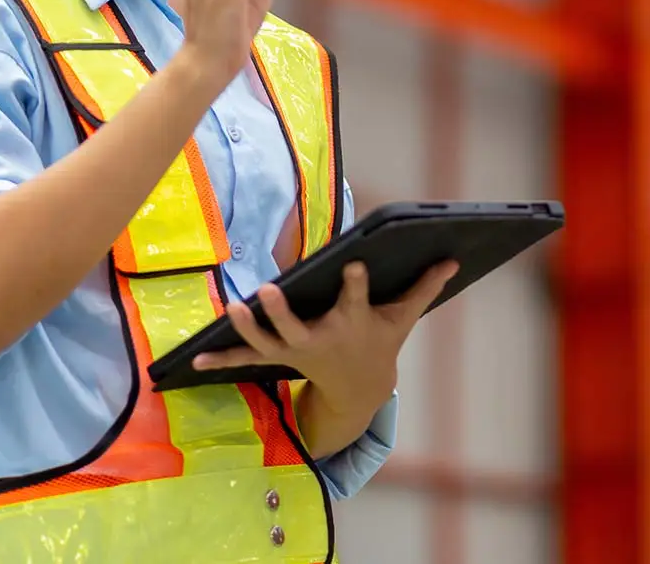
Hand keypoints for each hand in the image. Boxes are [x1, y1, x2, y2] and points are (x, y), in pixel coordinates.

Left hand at [193, 261, 458, 419]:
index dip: (356, 283)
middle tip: (267, 291)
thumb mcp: (403, 317)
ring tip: (234, 308)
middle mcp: (320, 338)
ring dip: (248, 328)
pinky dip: (222, 359)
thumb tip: (453, 259)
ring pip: (267, 342)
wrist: (360, 391)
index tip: (355, 263)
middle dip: (282, 312)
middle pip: (298, 327)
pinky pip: (246, 360)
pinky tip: (197, 359)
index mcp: (352, 322)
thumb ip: (423, 287)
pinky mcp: (276, 358)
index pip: (355, 299)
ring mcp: (294, 350)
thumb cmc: (379, 340)